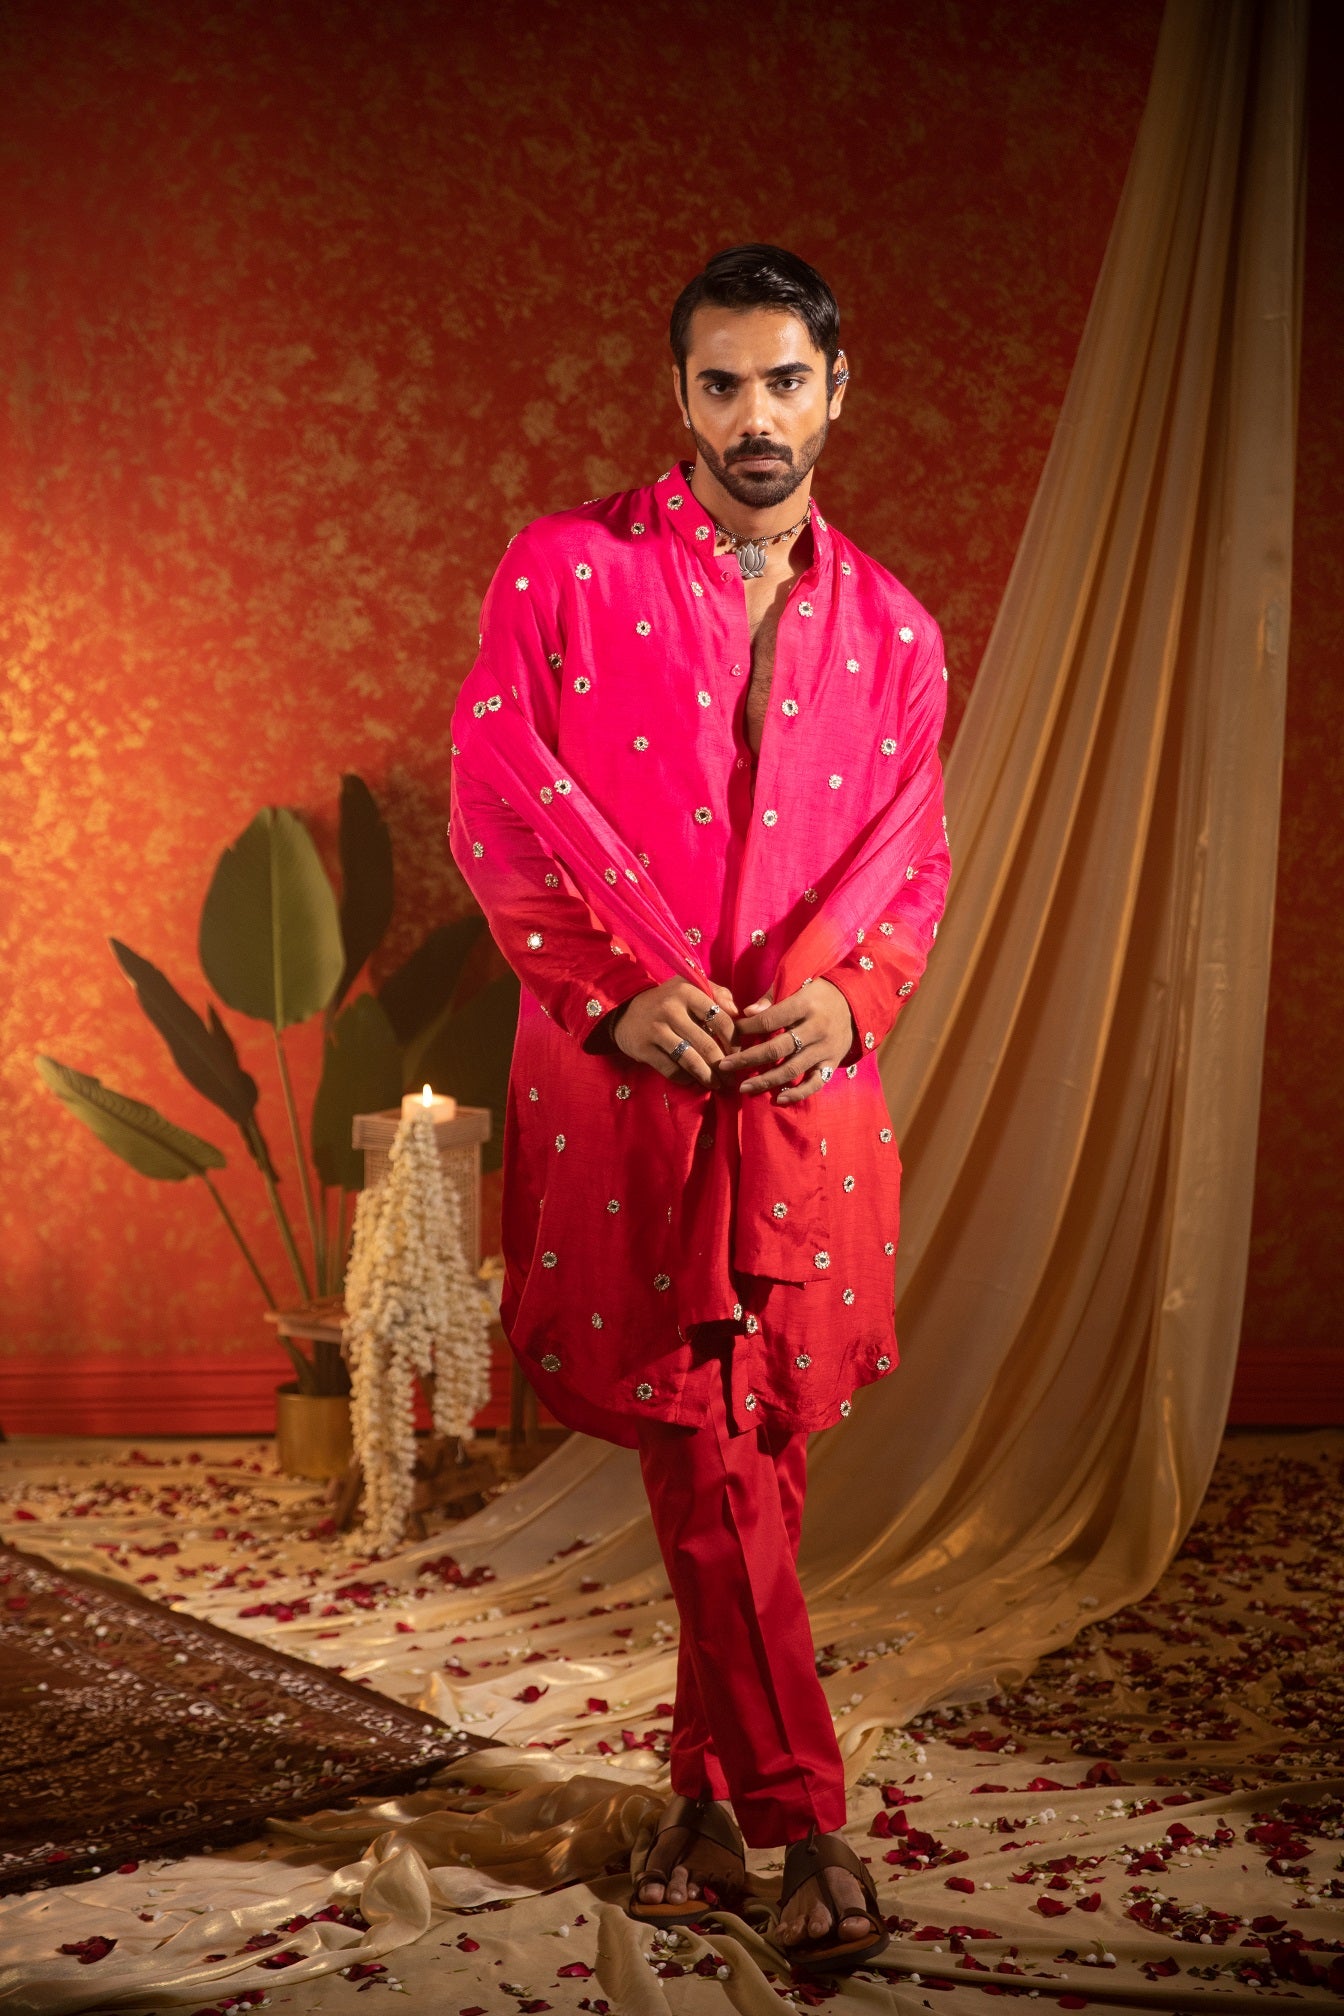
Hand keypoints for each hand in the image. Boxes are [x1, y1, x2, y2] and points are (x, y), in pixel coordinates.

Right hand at [613, 977, 740, 1085]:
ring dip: (707, 1076)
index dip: (733, 1041)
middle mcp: (671, 1009)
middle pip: (707, 1044)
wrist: (623, 1009)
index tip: (739, 1054)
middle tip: (731, 1078)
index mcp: (687, 992)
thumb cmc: (667, 999)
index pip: (720, 1019)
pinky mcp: (643, 1048)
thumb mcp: (690, 987)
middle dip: (723, 1065)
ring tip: (717, 1084)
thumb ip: (718, 993)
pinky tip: (692, 1080)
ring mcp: (656, 1030)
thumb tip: (737, 1012)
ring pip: (690, 1060)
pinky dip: (685, 1079)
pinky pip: (672, 1070)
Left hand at [718, 978, 854, 1103]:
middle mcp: (816, 1029)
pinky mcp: (832, 1063)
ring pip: (792, 1069)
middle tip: (725, 1066)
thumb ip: (772, 998)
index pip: (769, 1020)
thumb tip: (746, 1013)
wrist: (856, 1002)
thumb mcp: (798, 985)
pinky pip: (815, 1083)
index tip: (729, 1034)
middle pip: (776, 1048)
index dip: (746, 1028)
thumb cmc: (818, 994)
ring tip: (743, 1088)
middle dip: (747, 1059)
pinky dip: (797, 1094)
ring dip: (765, 1081)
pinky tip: (778, 1100)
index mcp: (805, 1005)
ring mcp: (825, 1049)